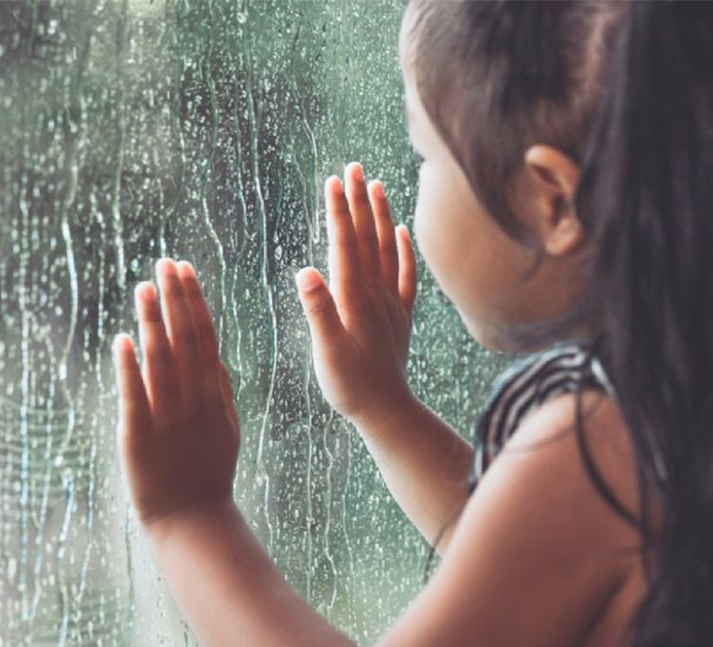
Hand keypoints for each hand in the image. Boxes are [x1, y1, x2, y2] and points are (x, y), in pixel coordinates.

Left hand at [114, 259, 238, 527]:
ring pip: (160, 361)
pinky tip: (123, 341)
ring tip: (143, 288)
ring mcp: (167, 417)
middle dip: (174, 298)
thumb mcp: (226, 428)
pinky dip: (129, 368)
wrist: (193, 519)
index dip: (193, 300)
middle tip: (164, 263)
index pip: (204, 336)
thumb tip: (218, 357)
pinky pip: (135, 397)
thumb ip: (221, 391)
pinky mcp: (139, 437)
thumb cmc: (208, 472)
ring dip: (152, 322)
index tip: (184, 269)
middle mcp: (192, 400)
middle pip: (184, 340)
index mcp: (213, 394)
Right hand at [296, 162, 417, 427]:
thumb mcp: (327, 353)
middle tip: (353, 166)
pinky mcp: (401, 317)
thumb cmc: (350, 387)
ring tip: (376, 184)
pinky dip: (405, 250)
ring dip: (381, 216)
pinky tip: (402, 231)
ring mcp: (392, 304)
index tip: (334, 180)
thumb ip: (318, 312)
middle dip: (359, 201)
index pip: (345, 245)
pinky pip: (406, 275)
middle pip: (367, 238)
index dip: (339, 212)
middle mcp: (376, 294)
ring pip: (388, 250)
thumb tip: (306, 271)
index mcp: (354, 299)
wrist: (387, 412)